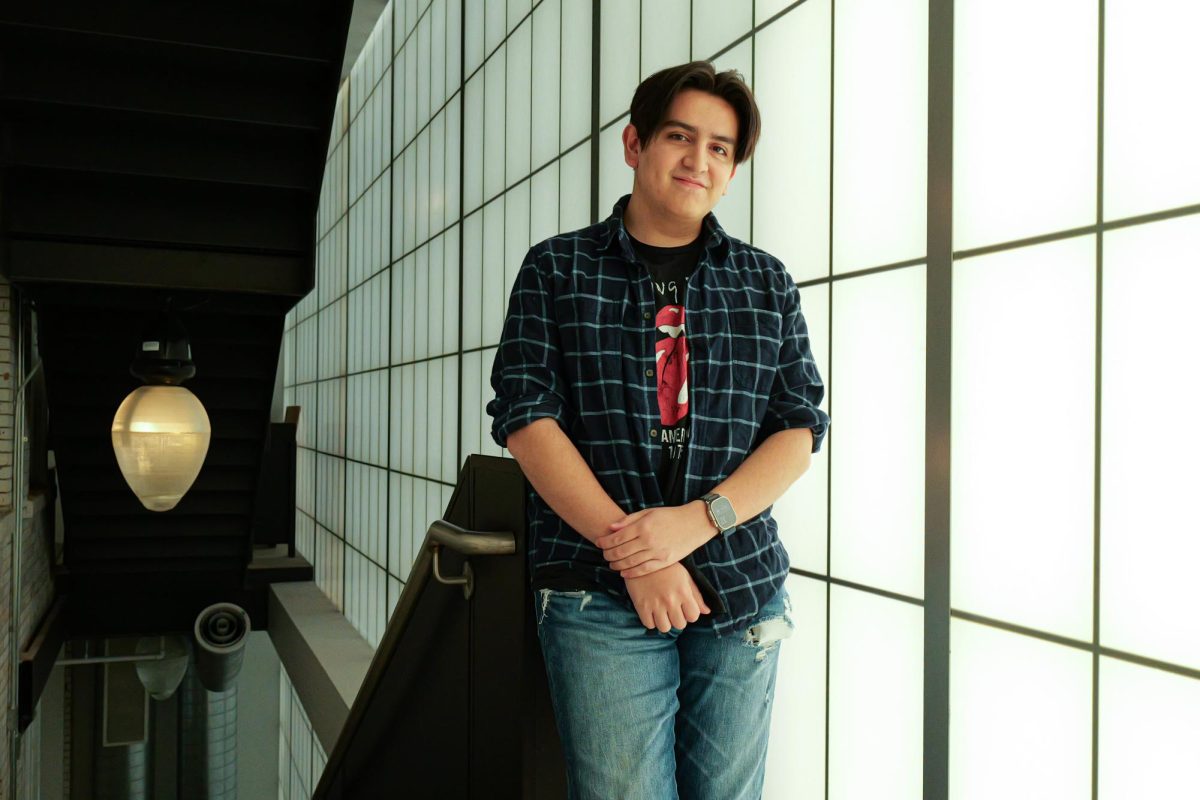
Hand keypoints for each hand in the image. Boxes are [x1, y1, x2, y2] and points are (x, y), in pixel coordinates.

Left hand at [596, 502, 714, 578]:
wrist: (695, 523)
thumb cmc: (670, 515)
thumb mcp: (649, 512)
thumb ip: (629, 520)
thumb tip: (611, 528)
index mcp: (643, 526)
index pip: (617, 538)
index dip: (604, 542)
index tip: (598, 543)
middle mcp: (649, 540)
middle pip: (621, 552)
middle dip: (608, 555)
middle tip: (603, 555)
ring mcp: (657, 552)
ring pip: (630, 563)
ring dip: (617, 565)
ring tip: (611, 564)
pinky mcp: (665, 561)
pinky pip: (644, 570)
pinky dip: (631, 573)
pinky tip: (624, 573)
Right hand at [624, 563, 711, 631]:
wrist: (641, 559)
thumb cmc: (666, 568)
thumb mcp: (684, 577)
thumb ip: (696, 595)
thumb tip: (707, 611)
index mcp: (683, 592)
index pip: (693, 616)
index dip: (690, 614)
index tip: (684, 608)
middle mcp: (670, 600)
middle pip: (679, 625)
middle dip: (678, 619)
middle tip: (672, 610)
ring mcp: (655, 604)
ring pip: (665, 628)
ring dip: (665, 622)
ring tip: (662, 612)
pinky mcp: (641, 606)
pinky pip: (649, 625)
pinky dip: (651, 620)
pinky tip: (651, 611)